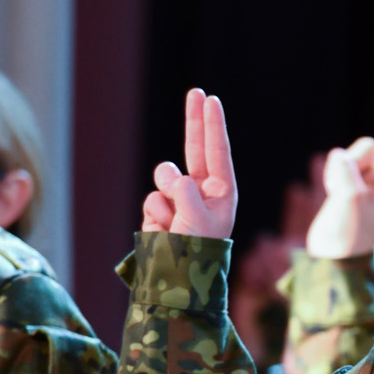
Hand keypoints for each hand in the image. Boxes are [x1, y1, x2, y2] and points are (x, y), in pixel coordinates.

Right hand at [141, 89, 237, 238]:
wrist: (176, 282)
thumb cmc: (198, 253)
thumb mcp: (198, 222)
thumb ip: (185, 193)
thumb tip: (170, 174)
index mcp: (221, 192)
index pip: (217, 151)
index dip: (212, 125)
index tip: (210, 99)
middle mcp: (202, 192)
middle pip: (196, 148)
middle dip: (194, 122)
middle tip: (196, 92)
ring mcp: (179, 200)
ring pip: (163, 177)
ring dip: (165, 196)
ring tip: (174, 221)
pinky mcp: (159, 210)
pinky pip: (151, 200)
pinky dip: (155, 216)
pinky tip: (164, 233)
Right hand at [306, 80, 373, 257]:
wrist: (333, 255)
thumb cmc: (347, 235)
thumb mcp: (347, 206)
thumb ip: (346, 177)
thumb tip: (341, 156)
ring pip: (360, 149)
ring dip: (348, 165)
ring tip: (342, 194)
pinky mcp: (358, 177)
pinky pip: (345, 158)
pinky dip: (335, 172)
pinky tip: (334, 192)